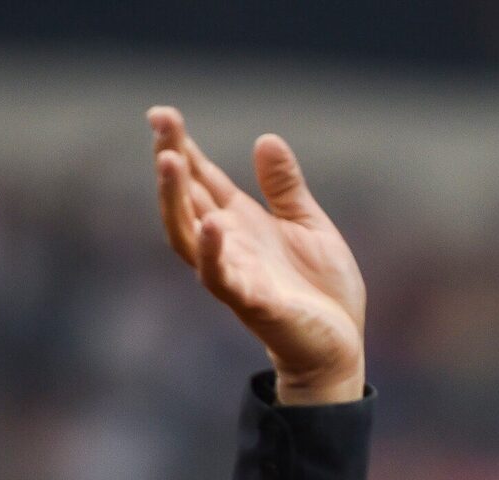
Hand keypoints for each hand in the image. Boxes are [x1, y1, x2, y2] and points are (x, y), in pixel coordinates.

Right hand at [146, 104, 365, 403]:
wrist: (338, 346)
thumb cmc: (320, 290)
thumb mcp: (307, 224)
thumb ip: (285, 187)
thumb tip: (265, 139)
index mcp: (240, 223)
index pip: (201, 179)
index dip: (182, 146)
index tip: (162, 114)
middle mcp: (228, 245)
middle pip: (186, 199)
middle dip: (170, 161)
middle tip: (160, 124)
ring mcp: (234, 274)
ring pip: (189, 235)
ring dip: (175, 200)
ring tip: (169, 161)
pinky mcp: (252, 303)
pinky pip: (221, 279)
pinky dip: (213, 253)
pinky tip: (211, 224)